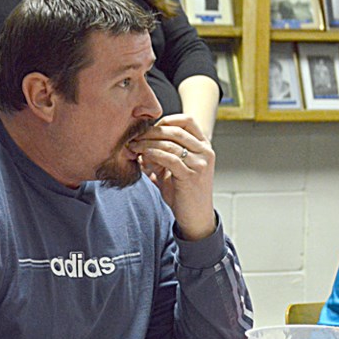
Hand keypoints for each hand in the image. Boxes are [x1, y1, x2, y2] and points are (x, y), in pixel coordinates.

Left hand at [130, 114, 216, 240]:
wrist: (195, 218)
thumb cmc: (183, 194)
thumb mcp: (172, 170)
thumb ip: (160, 156)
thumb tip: (138, 143)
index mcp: (204, 147)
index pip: (187, 121)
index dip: (166, 120)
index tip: (149, 128)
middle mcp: (205, 152)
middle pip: (176, 130)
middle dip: (152, 132)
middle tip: (134, 136)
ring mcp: (200, 164)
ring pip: (170, 144)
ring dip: (148, 143)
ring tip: (133, 146)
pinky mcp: (191, 176)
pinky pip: (169, 158)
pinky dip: (153, 154)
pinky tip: (142, 156)